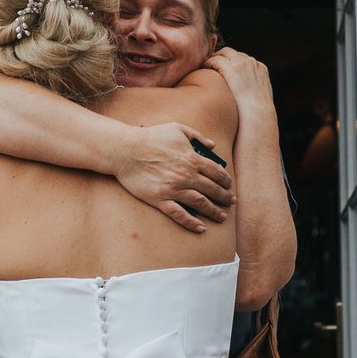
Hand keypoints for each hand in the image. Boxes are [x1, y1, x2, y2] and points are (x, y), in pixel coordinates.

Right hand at [115, 120, 234, 232]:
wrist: (125, 150)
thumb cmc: (150, 137)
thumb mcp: (177, 129)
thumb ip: (197, 136)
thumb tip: (212, 145)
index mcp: (192, 159)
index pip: (217, 172)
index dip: (226, 180)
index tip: (229, 185)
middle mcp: (186, 176)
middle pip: (212, 189)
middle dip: (224, 197)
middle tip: (231, 202)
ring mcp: (174, 189)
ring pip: (200, 203)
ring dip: (214, 211)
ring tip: (222, 217)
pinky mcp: (160, 200)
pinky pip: (179, 214)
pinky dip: (192, 223)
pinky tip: (201, 228)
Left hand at [202, 48, 275, 122]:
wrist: (258, 114)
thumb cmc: (257, 112)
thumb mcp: (260, 97)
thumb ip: (253, 90)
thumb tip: (246, 94)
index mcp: (261, 68)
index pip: (243, 58)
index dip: (231, 61)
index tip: (223, 67)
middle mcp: (252, 63)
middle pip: (233, 52)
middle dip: (222, 56)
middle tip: (211, 63)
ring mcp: (242, 64)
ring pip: (224, 53)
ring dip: (215, 58)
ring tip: (206, 65)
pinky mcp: (233, 68)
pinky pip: (216, 60)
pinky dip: (209, 62)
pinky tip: (204, 68)